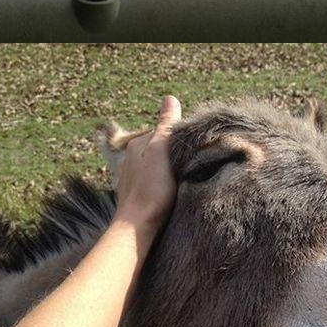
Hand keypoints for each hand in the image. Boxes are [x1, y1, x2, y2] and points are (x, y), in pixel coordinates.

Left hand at [114, 95, 181, 237]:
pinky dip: (163, 181)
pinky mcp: (136, 193)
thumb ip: (165, 126)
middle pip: (160, 147)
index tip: (195, 148)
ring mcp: (132, 176)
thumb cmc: (152, 189)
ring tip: (184, 178)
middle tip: (192, 163)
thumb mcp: (161, 151)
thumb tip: (169, 97)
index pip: (165, 131)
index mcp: (137, 143)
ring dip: (170, 168)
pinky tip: (171, 190)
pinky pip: (154, 179)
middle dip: (175, 153)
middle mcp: (131, 157)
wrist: (137, 228)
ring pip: (157, 164)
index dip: (182, 138)